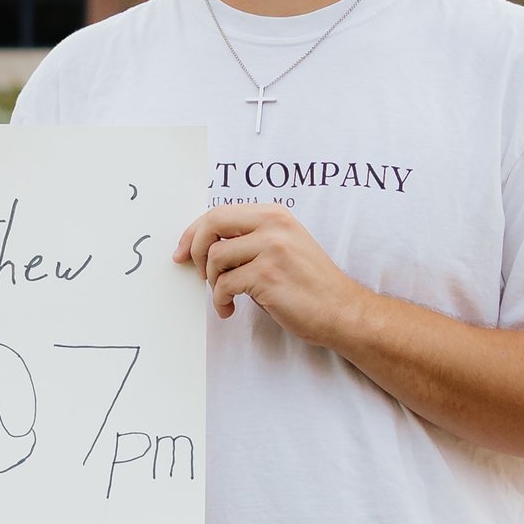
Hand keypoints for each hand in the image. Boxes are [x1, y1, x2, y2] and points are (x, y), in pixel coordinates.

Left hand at [177, 204, 362, 342]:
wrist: (341, 310)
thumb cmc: (309, 285)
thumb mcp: (284, 246)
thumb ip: (251, 238)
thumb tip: (205, 244)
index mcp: (275, 214)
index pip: (220, 212)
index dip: (194, 232)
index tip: (182, 251)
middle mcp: (274, 225)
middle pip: (212, 224)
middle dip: (195, 250)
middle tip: (196, 273)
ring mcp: (271, 249)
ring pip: (215, 258)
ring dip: (212, 282)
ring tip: (226, 296)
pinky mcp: (267, 276)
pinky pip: (224, 285)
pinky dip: (220, 301)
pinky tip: (230, 310)